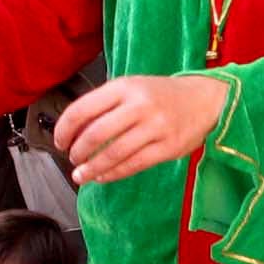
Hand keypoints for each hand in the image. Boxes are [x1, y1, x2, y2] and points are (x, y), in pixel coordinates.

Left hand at [54, 75, 228, 186]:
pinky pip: (134, 165)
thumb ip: (105, 106)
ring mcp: (156, 127)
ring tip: (81, 175)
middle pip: (96, 134)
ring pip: (114, 154)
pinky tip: (103, 177)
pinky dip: (113, 174)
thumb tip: (73, 132)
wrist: (204, 99)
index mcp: (125, 87)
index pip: (83, 109)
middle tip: (72, 159)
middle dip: (78, 152)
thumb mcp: (132, 88)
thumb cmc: (161, 95)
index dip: (65, 129)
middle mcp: (139, 106)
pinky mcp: (168, 147)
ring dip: (92, 168)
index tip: (59, 141)